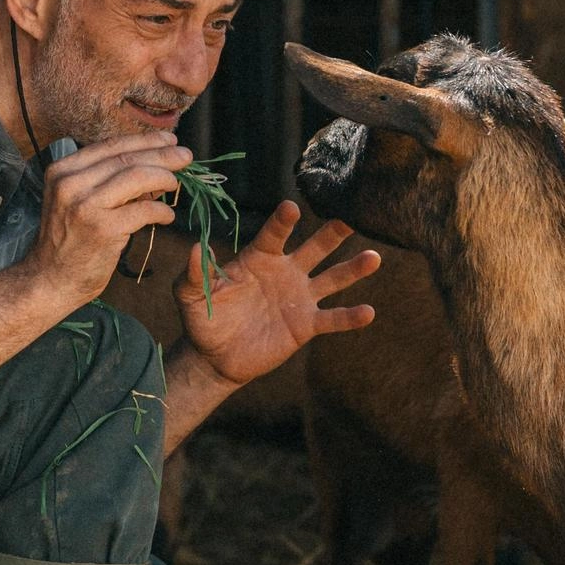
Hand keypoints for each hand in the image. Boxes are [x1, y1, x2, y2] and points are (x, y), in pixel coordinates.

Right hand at [24, 132, 193, 305]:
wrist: (49, 280)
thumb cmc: (68, 241)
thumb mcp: (77, 201)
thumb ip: (107, 181)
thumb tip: (154, 165)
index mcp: (62, 171)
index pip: (110, 146)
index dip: (144, 140)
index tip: (169, 139)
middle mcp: (70, 184)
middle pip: (126, 159)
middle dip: (162, 154)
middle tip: (186, 155)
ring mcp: (85, 206)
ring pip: (136, 178)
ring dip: (164, 177)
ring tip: (177, 184)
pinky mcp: (103, 229)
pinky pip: (143, 211)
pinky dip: (161, 211)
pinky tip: (168, 216)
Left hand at [174, 200, 380, 385]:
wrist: (215, 356)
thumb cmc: (203, 318)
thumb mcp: (190, 295)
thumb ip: (193, 273)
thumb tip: (194, 248)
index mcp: (259, 259)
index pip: (274, 235)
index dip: (282, 222)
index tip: (291, 207)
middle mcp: (285, 272)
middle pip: (314, 248)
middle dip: (332, 234)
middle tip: (349, 216)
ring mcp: (299, 297)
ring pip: (332, 278)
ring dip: (353, 269)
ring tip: (374, 257)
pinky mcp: (306, 325)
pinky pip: (332, 318)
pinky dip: (350, 317)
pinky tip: (369, 312)